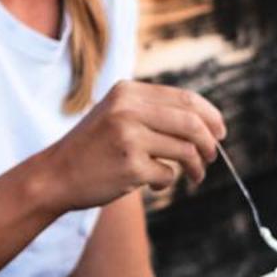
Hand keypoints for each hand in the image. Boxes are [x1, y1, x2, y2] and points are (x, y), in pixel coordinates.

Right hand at [32, 80, 225, 211]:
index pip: (185, 98)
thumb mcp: (116, 114)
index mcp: (127, 92)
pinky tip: (155, 184)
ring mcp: (128, 138)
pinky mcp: (130, 167)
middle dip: (210, 142)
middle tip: (213, 156)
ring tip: (194, 176)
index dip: (210, 116)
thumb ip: (152, 111)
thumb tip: (207, 122)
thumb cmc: (92, 147)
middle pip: (191, 123)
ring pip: (186, 150)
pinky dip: (167, 182)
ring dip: (196, 167)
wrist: (56, 175)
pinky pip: (168, 175)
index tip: (220, 131)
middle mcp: (127, 110)